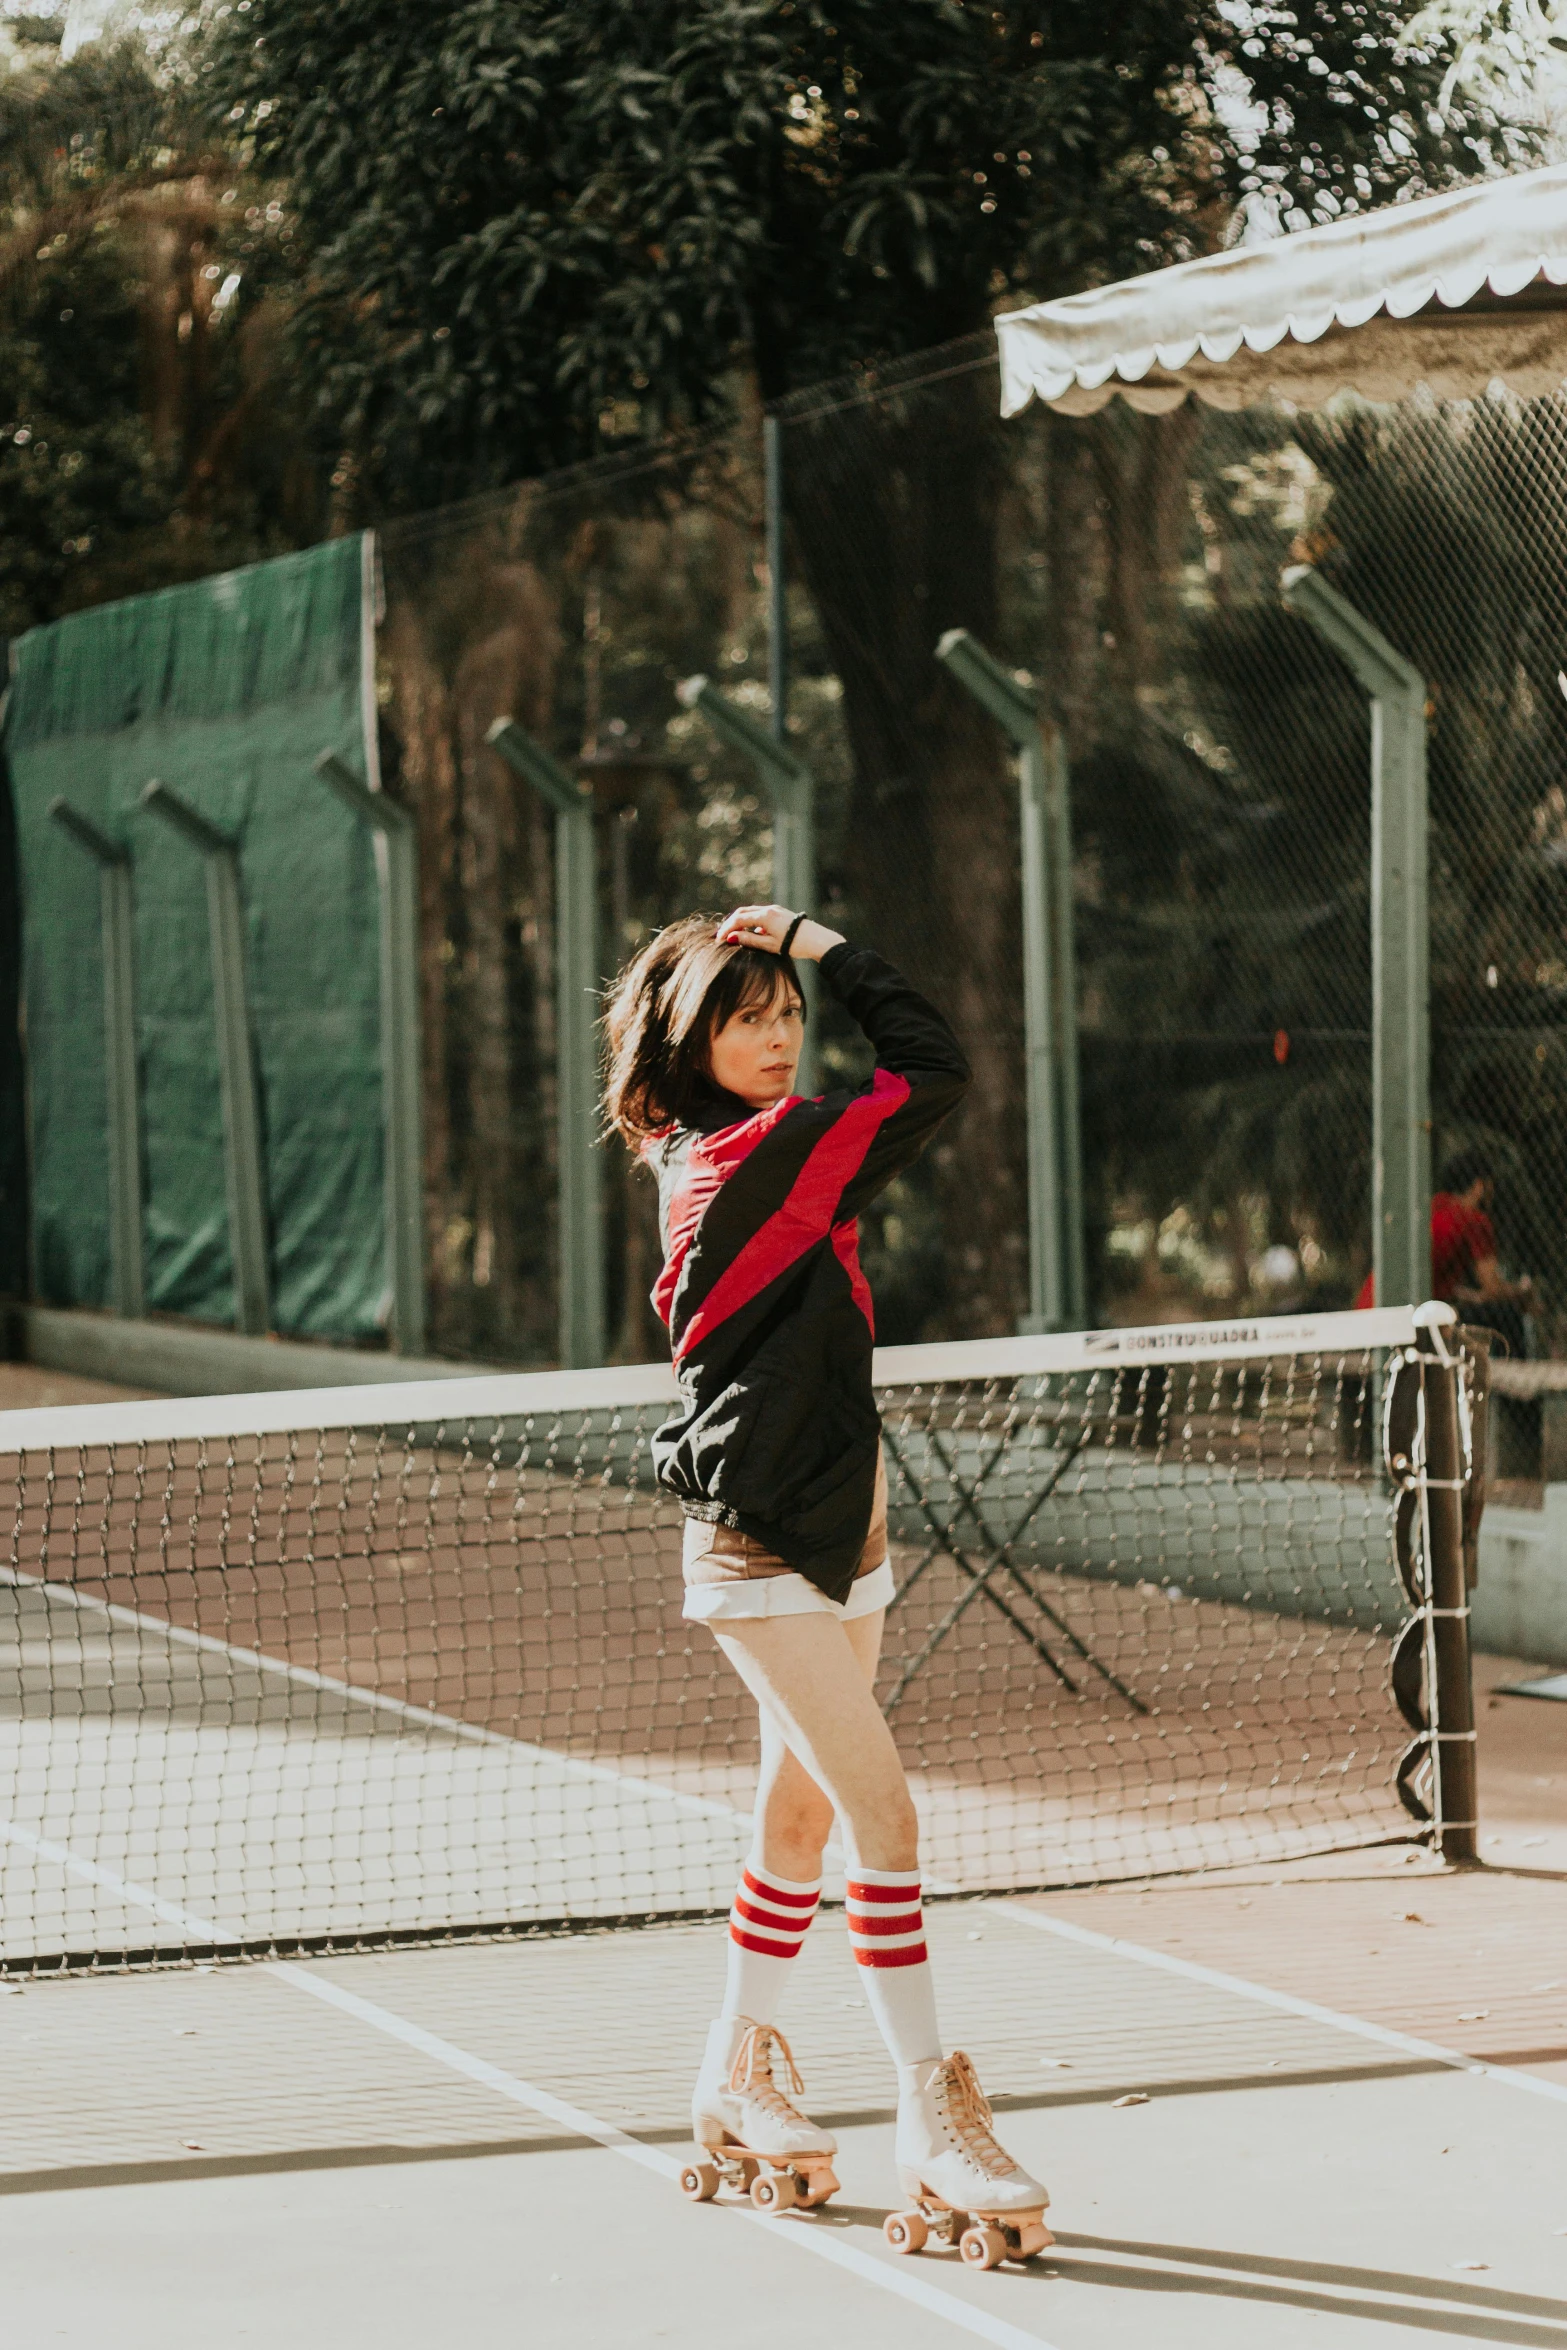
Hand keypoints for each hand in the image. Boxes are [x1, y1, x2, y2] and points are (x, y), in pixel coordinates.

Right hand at [715, 903, 844, 962]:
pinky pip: (760, 914)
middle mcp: (769, 909)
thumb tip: (732, 938)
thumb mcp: (769, 945)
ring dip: (740, 922)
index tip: (719, 940)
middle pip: (742, 912)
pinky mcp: (780, 913)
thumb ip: (750, 940)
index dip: (727, 929)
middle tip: (722, 936)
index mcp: (765, 916)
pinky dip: (751, 922)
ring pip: (751, 912)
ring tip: (733, 935)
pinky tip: (751, 934)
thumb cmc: (795, 945)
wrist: (818, 940)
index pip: (738, 919)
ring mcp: (775, 910)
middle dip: (731, 923)